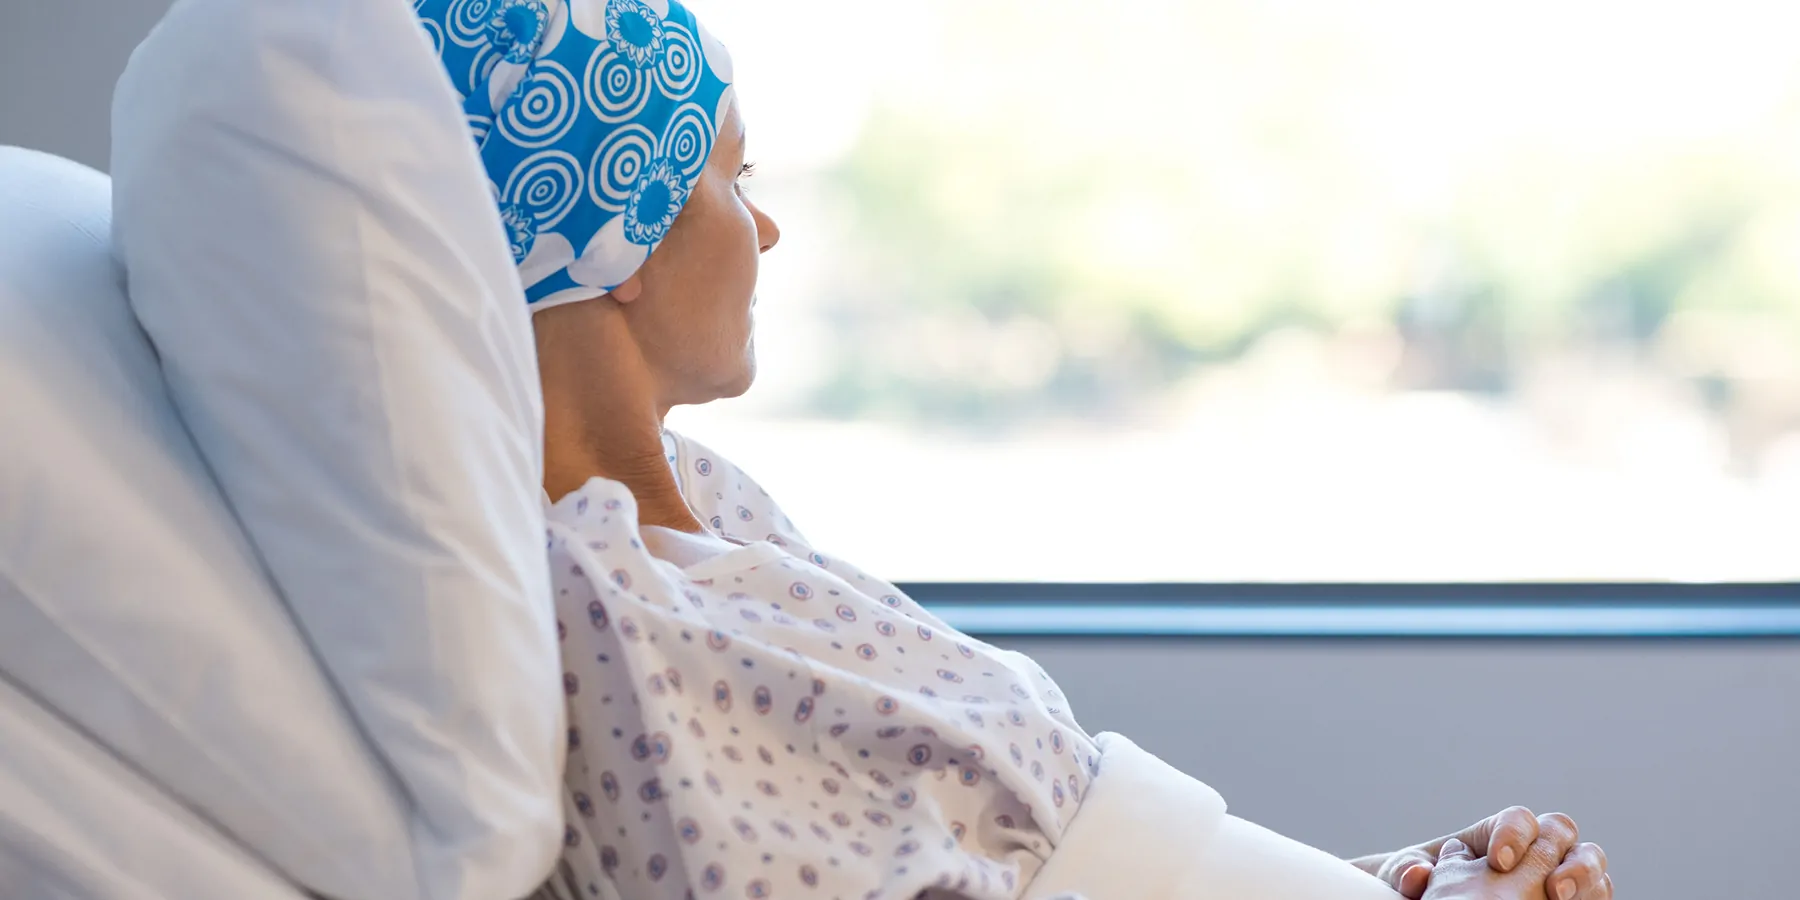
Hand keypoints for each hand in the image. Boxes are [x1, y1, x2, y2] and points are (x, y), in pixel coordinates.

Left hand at [1422, 814, 1612, 899]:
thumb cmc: (1423, 888)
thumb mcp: (1407, 876)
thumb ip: (1407, 871)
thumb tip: (1416, 875)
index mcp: (1498, 834)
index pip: (1518, 818)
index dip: (1514, 834)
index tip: (1498, 862)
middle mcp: (1535, 849)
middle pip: (1563, 833)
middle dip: (1563, 854)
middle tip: (1551, 889)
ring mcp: (1558, 877)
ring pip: (1591, 864)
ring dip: (1587, 878)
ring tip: (1562, 899)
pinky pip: (1597, 897)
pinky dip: (1594, 899)